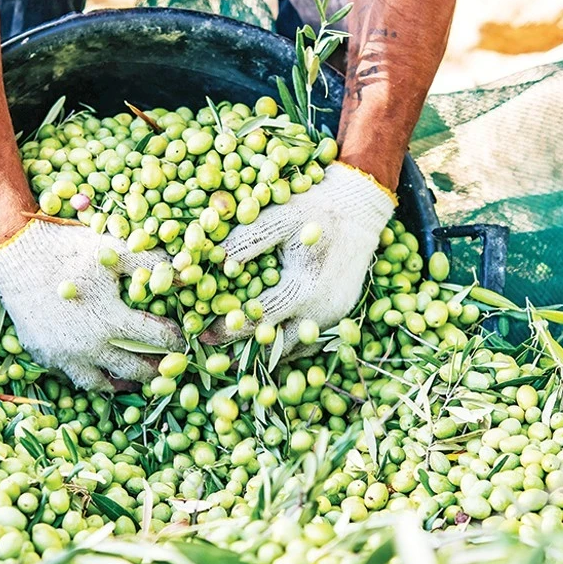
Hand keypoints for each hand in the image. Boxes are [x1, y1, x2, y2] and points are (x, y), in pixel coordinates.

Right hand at [0, 219, 183, 390]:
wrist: (14, 253)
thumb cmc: (67, 248)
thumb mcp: (114, 249)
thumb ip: (152, 262)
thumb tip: (186, 271)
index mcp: (111, 320)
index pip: (156, 339)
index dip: (174, 339)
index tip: (180, 340)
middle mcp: (89, 345)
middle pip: (132, 369)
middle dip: (154, 370)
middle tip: (166, 368)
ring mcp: (64, 354)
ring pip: (99, 383)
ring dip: (120, 382)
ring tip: (132, 378)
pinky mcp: (43, 355)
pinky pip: (70, 373)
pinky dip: (88, 372)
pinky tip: (96, 364)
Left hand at [204, 162, 395, 352]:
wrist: (360, 208)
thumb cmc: (314, 208)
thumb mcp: (279, 217)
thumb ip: (246, 241)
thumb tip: (212, 262)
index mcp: (305, 285)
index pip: (258, 318)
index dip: (227, 328)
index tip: (202, 333)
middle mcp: (321, 308)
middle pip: (274, 343)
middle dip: (241, 349)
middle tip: (213, 353)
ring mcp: (333, 315)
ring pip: (292, 348)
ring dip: (263, 352)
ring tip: (233, 355)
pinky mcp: (339, 316)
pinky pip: (307, 340)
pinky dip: (285, 344)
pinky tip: (263, 341)